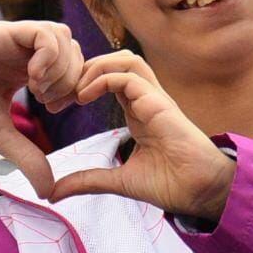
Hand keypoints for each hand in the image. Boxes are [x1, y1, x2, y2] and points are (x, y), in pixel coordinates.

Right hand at [0, 20, 81, 196]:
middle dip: (71, 79)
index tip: (54, 110)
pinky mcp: (2, 33)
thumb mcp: (0, 137)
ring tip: (38, 91)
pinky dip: (48, 57)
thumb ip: (28, 158)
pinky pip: (44, 33)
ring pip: (64, 37)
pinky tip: (31, 80)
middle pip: (74, 49)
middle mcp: (23, 51)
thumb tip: (49, 193)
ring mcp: (14, 39)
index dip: (73, 88)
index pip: (71, 65)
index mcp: (25, 69)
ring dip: (61, 68)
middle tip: (48, 102)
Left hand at [50, 53, 235, 221]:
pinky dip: (103, 79)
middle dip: (84, 69)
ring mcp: (154, 99)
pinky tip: (85, 96)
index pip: (108, 80)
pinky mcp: (159, 103)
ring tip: (75, 91)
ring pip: (126, 60)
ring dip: (95, 67)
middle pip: (116, 62)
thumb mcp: (116, 180)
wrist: (198, 192)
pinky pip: (129, 77)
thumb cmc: (169, 184)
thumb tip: (53, 192)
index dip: (81, 84)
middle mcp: (146, 100)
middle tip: (59, 92)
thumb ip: (86, 180)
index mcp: (138, 112)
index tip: (57, 104)